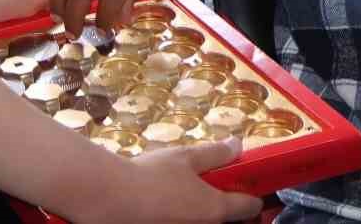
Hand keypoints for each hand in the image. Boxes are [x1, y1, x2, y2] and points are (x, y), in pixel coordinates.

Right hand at [68, 140, 263, 223]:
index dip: (251, 193)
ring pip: (205, 223)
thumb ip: (216, 153)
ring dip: (201, 212)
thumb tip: (238, 145)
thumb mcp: (185, 156)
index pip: (250, 206)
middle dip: (226, 206)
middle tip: (210, 187)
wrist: (109, 199)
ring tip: (181, 193)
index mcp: (216, 208)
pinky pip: (184, 223)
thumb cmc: (150, 175)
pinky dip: (181, 216)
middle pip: (228, 220)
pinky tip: (165, 204)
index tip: (244, 184)